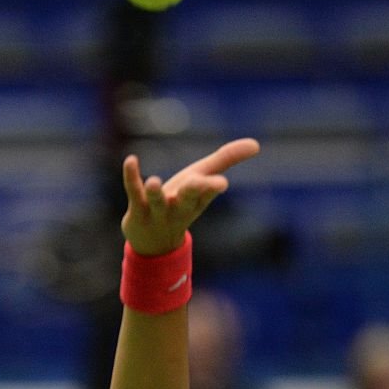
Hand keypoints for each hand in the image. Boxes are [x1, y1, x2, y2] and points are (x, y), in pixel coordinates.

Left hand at [121, 138, 260, 255]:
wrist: (154, 244)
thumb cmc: (182, 204)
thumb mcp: (204, 182)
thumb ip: (226, 160)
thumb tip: (257, 144)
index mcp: (197, 200)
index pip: (208, 192)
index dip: (212, 187)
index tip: (221, 184)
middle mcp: (179, 206)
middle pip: (188, 198)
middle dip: (194, 190)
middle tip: (197, 183)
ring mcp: (157, 210)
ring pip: (157, 201)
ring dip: (156, 193)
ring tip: (154, 182)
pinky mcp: (137, 209)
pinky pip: (134, 193)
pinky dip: (132, 177)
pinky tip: (131, 160)